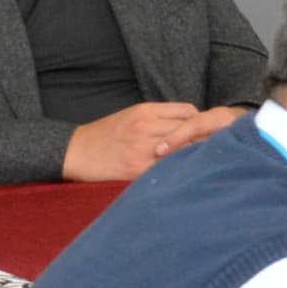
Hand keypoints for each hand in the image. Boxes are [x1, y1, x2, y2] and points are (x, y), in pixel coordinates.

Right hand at [64, 101, 234, 181]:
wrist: (76, 152)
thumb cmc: (105, 135)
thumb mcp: (131, 116)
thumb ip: (159, 118)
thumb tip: (189, 125)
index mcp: (145, 111)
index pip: (188, 112)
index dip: (199, 122)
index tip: (202, 133)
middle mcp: (145, 127)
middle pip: (190, 130)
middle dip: (202, 140)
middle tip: (210, 150)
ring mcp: (142, 149)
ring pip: (183, 150)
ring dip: (193, 157)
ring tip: (199, 164)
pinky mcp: (137, 170)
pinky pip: (168, 169)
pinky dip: (178, 171)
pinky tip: (182, 176)